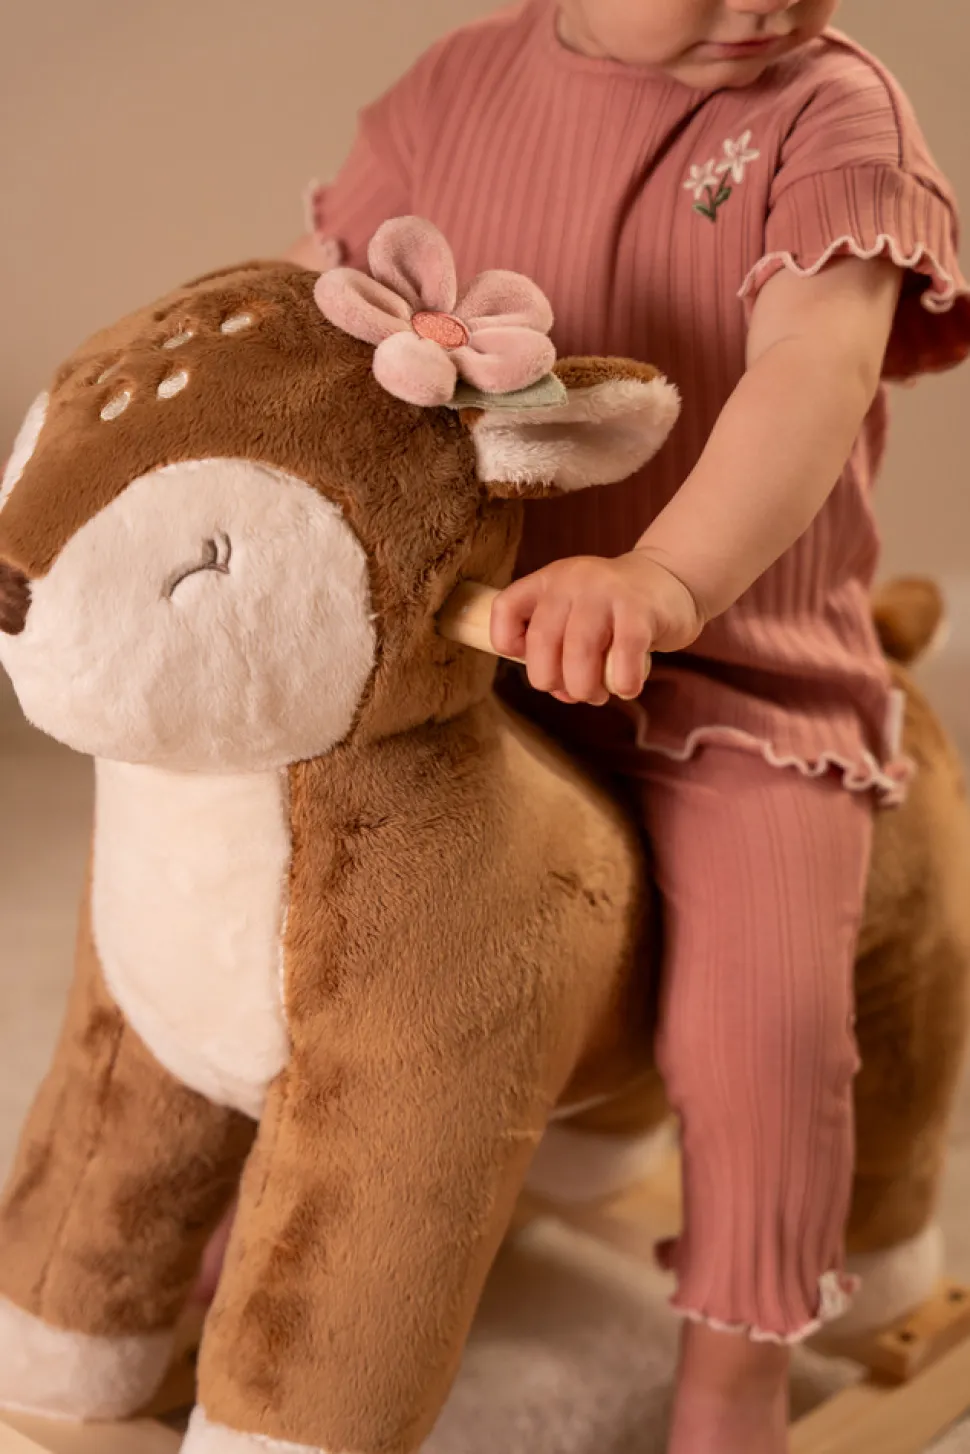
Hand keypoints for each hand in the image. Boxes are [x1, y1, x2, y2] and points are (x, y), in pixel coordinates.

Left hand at [490, 551, 703, 705]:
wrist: (668, 580)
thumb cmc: (612, 611)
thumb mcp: (573, 614)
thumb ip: (557, 650)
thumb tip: (559, 691)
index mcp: (547, 582)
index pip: (505, 608)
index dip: (508, 644)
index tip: (533, 661)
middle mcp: (571, 581)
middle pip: (542, 641)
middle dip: (552, 681)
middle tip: (574, 691)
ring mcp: (606, 591)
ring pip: (579, 650)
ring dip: (585, 687)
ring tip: (599, 694)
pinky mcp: (640, 608)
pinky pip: (624, 654)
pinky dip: (622, 682)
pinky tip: (626, 687)